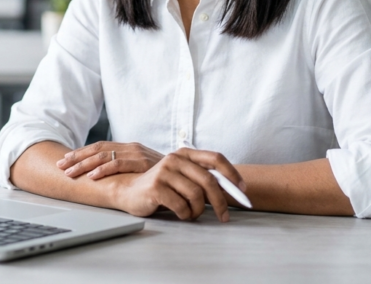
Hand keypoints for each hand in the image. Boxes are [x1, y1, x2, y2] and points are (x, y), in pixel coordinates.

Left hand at [56, 141, 163, 179]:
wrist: (188, 172)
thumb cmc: (164, 175)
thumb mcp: (142, 168)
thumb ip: (127, 167)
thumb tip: (106, 173)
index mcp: (128, 147)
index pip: (99, 147)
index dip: (81, 153)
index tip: (65, 160)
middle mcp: (130, 147)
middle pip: (97, 149)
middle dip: (76, 158)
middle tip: (60, 166)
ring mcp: (136, 153)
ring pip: (103, 156)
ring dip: (84, 164)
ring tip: (69, 172)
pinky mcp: (142, 162)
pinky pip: (118, 164)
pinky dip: (103, 169)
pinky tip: (91, 176)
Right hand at [110, 148, 245, 221]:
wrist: (129, 191)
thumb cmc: (160, 186)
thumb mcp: (182, 176)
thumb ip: (202, 176)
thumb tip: (231, 188)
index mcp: (184, 154)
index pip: (215, 158)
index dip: (232, 174)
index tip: (242, 190)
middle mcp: (175, 159)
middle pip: (209, 180)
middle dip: (221, 202)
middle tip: (225, 217)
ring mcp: (164, 172)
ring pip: (196, 195)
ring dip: (199, 210)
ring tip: (192, 214)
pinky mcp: (156, 187)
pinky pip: (181, 206)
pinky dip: (186, 214)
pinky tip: (181, 214)